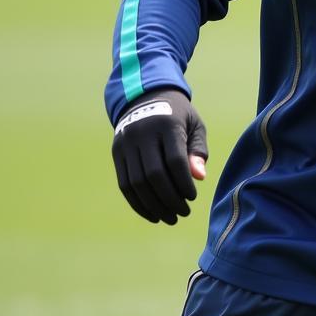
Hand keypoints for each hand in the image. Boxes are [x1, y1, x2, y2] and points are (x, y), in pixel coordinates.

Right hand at [112, 88, 208, 223]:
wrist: (145, 97)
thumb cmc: (178, 116)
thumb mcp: (194, 125)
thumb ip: (198, 150)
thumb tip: (199, 177)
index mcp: (166, 125)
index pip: (174, 160)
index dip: (183, 182)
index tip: (192, 197)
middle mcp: (142, 134)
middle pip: (154, 175)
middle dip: (169, 199)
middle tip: (183, 213)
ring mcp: (126, 144)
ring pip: (136, 183)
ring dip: (153, 206)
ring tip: (170, 218)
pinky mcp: (116, 153)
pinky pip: (124, 184)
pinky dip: (138, 203)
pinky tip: (152, 214)